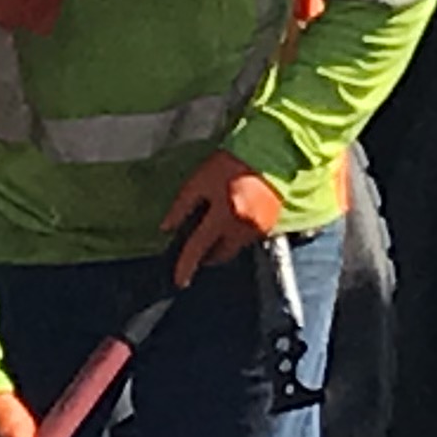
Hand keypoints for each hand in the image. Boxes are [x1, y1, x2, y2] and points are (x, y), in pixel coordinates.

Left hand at [158, 150, 282, 286]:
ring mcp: (258, 229)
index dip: (186, 266)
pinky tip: (233, 219)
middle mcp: (240, 229)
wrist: (269, 155)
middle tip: (198, 248)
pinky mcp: (269, 225)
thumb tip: (166, 228)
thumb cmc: (230, 165)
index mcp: (221, 217)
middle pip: (220, 256)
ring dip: (222, 244)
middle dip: (207, 256)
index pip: (198, 248)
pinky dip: (236, 234)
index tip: (179, 281)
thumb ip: (182, 205)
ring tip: (215, 229)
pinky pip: (247, 239)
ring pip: (234, 248)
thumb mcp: (199, 181)